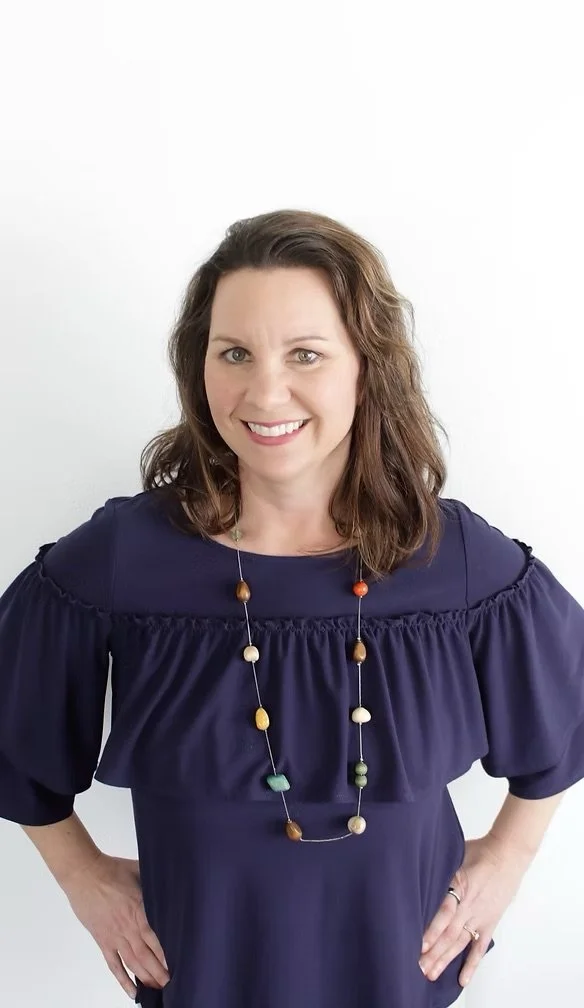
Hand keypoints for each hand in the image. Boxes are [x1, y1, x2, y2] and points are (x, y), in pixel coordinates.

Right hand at [61, 852, 169, 998]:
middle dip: (159, 972)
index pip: (156, 938)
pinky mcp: (103, 940)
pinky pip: (114, 965)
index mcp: (139, 910)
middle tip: (170, 983)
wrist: (85, 874)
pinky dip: (123, 979)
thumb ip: (155, 882)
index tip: (178, 965)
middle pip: (146, 956)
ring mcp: (114, 936)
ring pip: (132, 963)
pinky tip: (132, 991)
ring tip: (157, 989)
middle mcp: (128, 927)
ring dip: (145, 978)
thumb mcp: (141, 871)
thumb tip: (171, 882)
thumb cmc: (112, 870)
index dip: (167, 954)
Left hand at [418, 834, 531, 988]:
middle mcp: (469, 906)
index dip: (432, 929)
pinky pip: (479, 946)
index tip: (419, 943)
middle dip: (433, 951)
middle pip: (449, 933)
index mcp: (460, 887)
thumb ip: (439, 867)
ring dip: (445, 959)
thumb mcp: (454, 854)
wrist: (508, 854)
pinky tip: (463, 979)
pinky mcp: (489, 922)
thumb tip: (417, 865)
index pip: (444, 912)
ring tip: (431, 974)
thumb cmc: (480, 851)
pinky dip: (472, 964)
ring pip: (460, 942)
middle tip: (418, 967)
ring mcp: (480, 916)